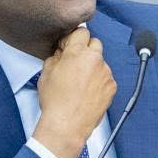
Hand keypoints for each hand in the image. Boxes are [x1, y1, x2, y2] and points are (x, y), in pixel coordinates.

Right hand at [32, 27, 116, 157]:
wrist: (67, 125)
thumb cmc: (55, 102)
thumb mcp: (46, 73)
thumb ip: (55, 57)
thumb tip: (61, 53)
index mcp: (78, 53)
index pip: (81, 32)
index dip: (73, 39)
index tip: (68, 47)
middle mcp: (95, 60)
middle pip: (94, 43)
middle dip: (85, 49)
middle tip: (74, 62)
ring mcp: (106, 73)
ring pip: (100, 61)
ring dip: (92, 66)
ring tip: (80, 82)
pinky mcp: (112, 87)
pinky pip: (105, 77)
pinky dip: (98, 80)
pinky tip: (87, 92)